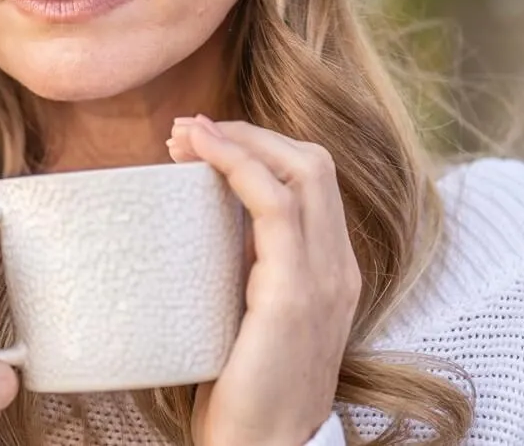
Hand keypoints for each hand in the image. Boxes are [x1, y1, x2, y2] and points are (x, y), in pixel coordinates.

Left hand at [168, 115, 358, 445]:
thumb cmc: (243, 393)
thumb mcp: (248, 315)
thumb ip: (244, 272)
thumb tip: (202, 226)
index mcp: (330, 271)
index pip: (311, 182)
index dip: (260, 148)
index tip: (202, 143)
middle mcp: (338, 268)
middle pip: (313, 162)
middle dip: (249, 133)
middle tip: (188, 130)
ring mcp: (324, 279)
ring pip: (301, 171)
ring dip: (239, 140)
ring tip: (185, 133)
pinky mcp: (296, 295)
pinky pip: (276, 206)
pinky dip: (238, 166)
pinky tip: (202, 155)